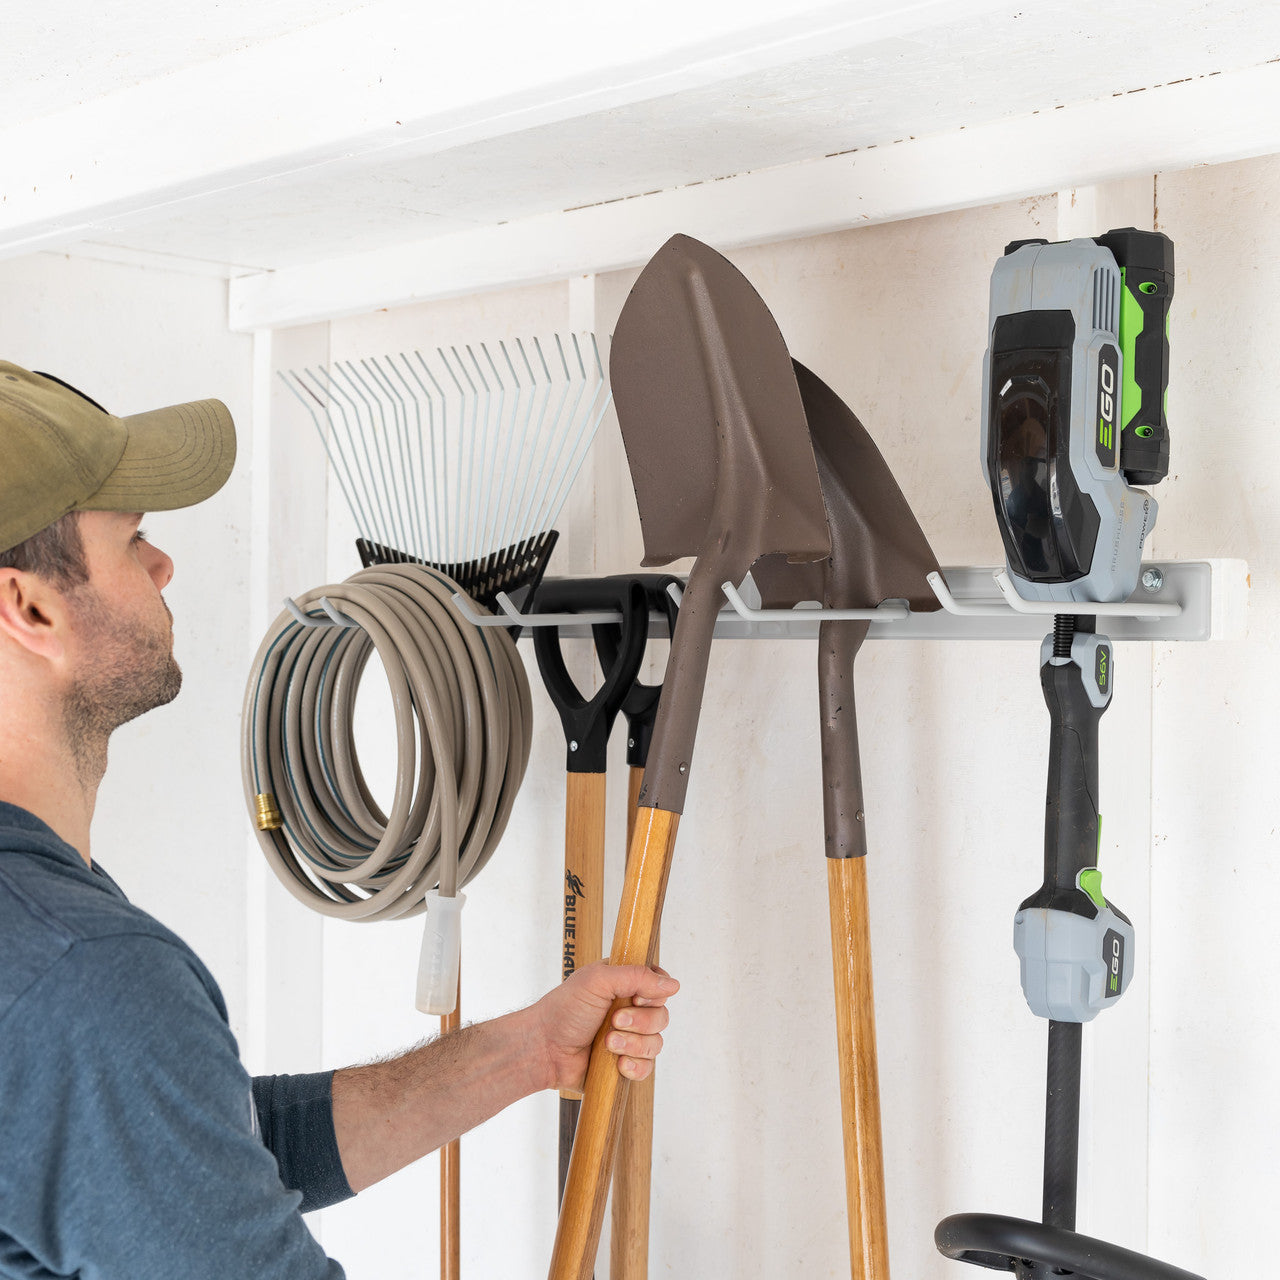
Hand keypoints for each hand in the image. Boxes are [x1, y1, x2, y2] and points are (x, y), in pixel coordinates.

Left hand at [531, 962, 677, 1093]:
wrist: (544, 1049)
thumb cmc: (565, 1010)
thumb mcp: (598, 980)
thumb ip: (636, 976)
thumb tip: (673, 985)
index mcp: (624, 985)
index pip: (659, 986)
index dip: (655, 994)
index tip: (637, 998)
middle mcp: (630, 1010)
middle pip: (662, 1016)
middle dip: (640, 1021)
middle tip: (614, 1021)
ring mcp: (628, 1039)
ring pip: (656, 1043)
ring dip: (633, 1044)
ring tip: (608, 1043)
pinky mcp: (624, 1064)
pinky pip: (647, 1068)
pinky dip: (635, 1066)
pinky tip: (617, 1064)